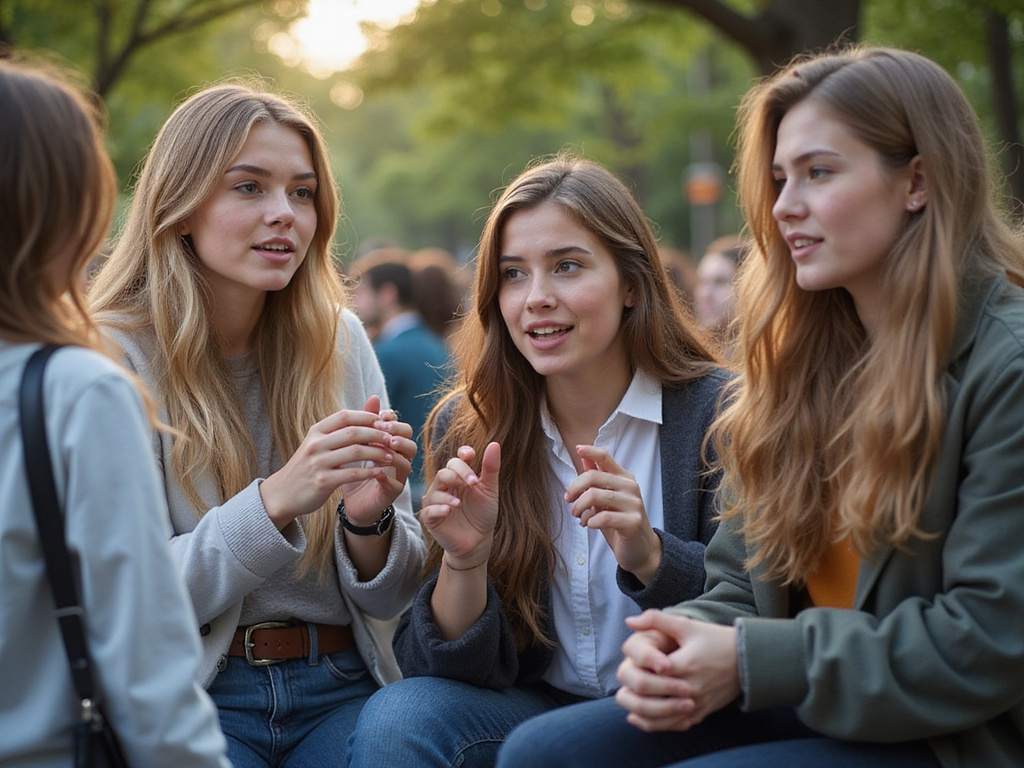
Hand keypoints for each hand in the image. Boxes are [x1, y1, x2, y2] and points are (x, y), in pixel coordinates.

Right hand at [259, 395, 413, 528]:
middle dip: (377, 434)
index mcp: (316, 431)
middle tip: (393, 439)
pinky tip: (380, 472)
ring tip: (391, 456)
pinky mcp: (323, 481)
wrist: (283, 493)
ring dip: (377, 453)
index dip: (367, 416)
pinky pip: (352, 474)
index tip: (384, 421)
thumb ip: (338, 432)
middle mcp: (316, 444)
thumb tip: (366, 417)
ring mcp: (318, 463)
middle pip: (354, 432)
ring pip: (356, 452)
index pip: (345, 416)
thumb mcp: (317, 444)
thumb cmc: (307, 466)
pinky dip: (369, 472)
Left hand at [338, 395, 415, 524]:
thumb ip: (366, 423)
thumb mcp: (357, 444)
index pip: (401, 428)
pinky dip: (388, 478)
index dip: (394, 420)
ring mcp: (397, 477)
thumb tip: (374, 396)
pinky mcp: (391, 494)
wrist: (351, 501)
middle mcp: (399, 460)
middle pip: (410, 442)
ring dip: (396, 454)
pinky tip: (376, 472)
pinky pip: (396, 486)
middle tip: (383, 429)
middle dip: (398, 434)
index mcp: (392, 446)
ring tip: (384, 448)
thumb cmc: (356, 470)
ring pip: (407, 462)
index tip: (380, 416)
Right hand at [419, 442, 500, 567]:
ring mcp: (436, 502)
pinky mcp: (431, 518)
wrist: (479, 542)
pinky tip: (449, 511)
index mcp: (459, 477)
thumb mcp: (489, 491)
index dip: (462, 455)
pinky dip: (438, 508)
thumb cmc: (483, 515)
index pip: (456, 460)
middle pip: (445, 472)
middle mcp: (445, 486)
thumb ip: (490, 469)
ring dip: (448, 494)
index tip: (470, 455)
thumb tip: (494, 444)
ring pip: (435, 489)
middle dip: (458, 474)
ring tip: (460, 503)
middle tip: (473, 483)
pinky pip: (428, 510)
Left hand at [565, 445, 661, 583]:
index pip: (606, 457)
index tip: (577, 448)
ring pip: (595, 496)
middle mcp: (630, 487)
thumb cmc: (620, 523)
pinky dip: (589, 521)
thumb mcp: (606, 498)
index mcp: (623, 478)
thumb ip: (597, 478)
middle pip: (593, 476)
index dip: (590, 450)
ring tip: (577, 516)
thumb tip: (584, 457)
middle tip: (568, 501)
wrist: (641, 550)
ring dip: (579, 507)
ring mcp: (634, 504)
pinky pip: (603, 517)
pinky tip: (589, 525)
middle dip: (574, 489)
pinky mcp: (633, 522)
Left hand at [615, 610, 739, 731]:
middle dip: (635, 690)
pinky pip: (674, 725)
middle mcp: (690, 688)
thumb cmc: (716, 640)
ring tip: (630, 701)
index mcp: (684, 665)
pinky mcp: (701, 714)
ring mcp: (696, 704)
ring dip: (641, 711)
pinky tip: (641, 716)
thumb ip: (656, 620)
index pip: (649, 673)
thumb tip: (629, 621)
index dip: (636, 668)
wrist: (748, 660)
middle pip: (651, 697)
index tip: (633, 661)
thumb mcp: (686, 626)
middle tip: (627, 681)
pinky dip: (656, 724)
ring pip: (660, 718)